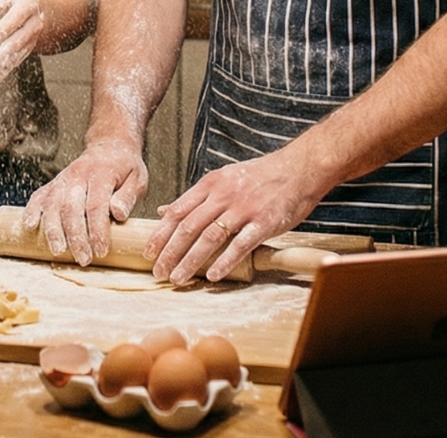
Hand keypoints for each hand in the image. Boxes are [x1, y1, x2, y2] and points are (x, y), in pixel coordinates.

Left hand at [0, 0, 44, 79]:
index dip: (7, 26)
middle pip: (24, 36)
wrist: (37, 6)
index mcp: (28, 4)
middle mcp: (35, 21)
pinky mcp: (29, 47)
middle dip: (9, 48)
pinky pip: (21, 57)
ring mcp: (34, 36)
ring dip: (9, 60)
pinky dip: (10, 66)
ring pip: (23, 50)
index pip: (18, 16)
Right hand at [21, 138, 147, 264]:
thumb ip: (127, 197)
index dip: (97, 230)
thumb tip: (118, 214)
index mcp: (101, 174)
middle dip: (76, 236)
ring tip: (58, 251)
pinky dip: (32, 210)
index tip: (101, 251)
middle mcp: (78, 175)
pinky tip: (29, 226)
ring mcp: (63, 179)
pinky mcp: (53, 183)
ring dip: (53, 229)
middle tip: (83, 259)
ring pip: (52, 204)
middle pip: (71, 207)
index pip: (96, 205)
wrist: (109, 145)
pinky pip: (39, 196)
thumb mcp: (137, 179)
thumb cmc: (125, 167)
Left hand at [143, 149, 324, 283]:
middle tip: (158, 272)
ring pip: (209, 238)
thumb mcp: (223, 179)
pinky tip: (213, 276)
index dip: (160, 234)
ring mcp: (244, 209)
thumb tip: (165, 211)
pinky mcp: (264, 223)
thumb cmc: (260, 176)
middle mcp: (223, 196)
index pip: (177, 211)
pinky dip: (225, 262)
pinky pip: (240, 245)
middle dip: (170, 252)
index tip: (148, 252)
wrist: (298, 168)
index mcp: (210, 185)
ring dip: (190, 260)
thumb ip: (195, 198)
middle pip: (188, 227)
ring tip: (177, 278)